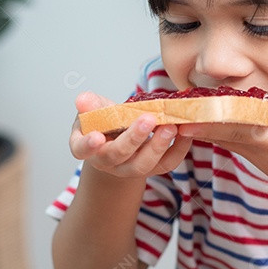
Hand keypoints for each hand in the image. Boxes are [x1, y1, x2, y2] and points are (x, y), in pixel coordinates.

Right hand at [70, 92, 191, 178]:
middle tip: (149, 119)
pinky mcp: (151, 168)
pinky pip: (166, 164)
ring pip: (143, 165)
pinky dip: (179, 149)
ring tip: (171, 126)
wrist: (119, 138)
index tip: (97, 137)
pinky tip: (185, 132)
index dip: (88, 145)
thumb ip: (90, 105)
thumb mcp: (93, 110)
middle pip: (118, 156)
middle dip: (134, 138)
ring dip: (159, 146)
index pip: (82, 149)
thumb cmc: (104, 122)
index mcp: (87, 148)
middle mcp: (107, 162)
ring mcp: (129, 168)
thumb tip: (82, 100)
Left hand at [176, 89, 267, 203]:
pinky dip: (214, 131)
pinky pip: (230, 140)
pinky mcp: (258, 155)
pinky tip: (201, 124)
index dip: (206, 115)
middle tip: (167, 108)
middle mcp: (256, 148)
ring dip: (200, 125)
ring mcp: (255, 154)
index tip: (183, 109)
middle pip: (218, 130)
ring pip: (221, 136)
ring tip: (177, 112)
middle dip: (194, 119)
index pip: (231, 124)